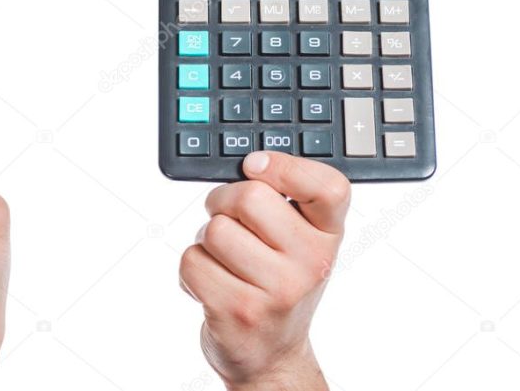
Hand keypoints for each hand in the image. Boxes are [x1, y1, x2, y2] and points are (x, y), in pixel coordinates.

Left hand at [179, 151, 349, 390]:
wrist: (272, 356)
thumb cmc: (278, 286)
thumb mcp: (299, 243)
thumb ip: (283, 200)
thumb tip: (247, 163)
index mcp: (328, 235)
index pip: (328, 185)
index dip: (284, 165)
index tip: (255, 166)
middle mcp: (312, 262)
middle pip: (249, 196)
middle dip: (223, 202)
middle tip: (230, 223)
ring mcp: (278, 290)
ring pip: (214, 229)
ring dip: (206, 242)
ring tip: (226, 264)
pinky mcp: (240, 310)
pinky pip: (192, 260)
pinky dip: (190, 272)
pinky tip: (213, 286)